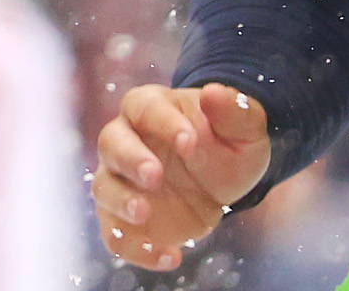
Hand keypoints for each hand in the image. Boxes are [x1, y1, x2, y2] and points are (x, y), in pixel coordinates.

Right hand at [94, 82, 270, 270]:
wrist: (222, 178)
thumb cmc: (227, 143)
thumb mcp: (244, 128)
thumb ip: (234, 110)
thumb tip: (213, 93)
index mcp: (149, 109)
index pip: (144, 108)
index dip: (163, 124)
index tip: (190, 142)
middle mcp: (127, 140)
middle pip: (111, 144)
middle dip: (130, 160)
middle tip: (155, 175)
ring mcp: (122, 181)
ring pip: (104, 187)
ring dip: (120, 200)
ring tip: (144, 213)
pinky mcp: (126, 218)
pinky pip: (117, 235)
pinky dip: (136, 248)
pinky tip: (170, 256)